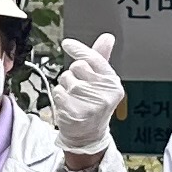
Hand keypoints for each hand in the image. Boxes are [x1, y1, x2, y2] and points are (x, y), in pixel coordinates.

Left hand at [46, 34, 123, 156]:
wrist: (88, 135)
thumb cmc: (94, 103)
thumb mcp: (102, 82)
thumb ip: (101, 58)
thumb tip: (108, 37)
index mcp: (113, 84)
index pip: (94, 59)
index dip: (79, 49)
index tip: (67, 43)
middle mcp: (105, 94)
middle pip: (77, 66)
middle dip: (74, 73)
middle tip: (80, 88)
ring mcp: (91, 105)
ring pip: (66, 78)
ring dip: (65, 86)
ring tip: (74, 98)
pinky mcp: (76, 113)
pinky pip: (58, 92)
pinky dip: (59, 96)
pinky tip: (68, 105)